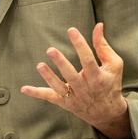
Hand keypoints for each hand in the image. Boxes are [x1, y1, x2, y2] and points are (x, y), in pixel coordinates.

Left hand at [22, 23, 131, 138]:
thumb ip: (103, 45)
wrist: (107, 113)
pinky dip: (36, 93)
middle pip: (71, 75)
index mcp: (98, 77)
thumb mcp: (113, 64)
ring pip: (59, 87)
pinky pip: (49, 97)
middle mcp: (85, 88)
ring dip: (48, 77)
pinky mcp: (65, 102)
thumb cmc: (111, 83)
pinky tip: (24, 88)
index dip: (80, 45)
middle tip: (50, 50)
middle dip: (61, 63)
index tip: (71, 30)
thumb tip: (98, 25)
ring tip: (40, 65)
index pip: (88, 59)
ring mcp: (74, 97)